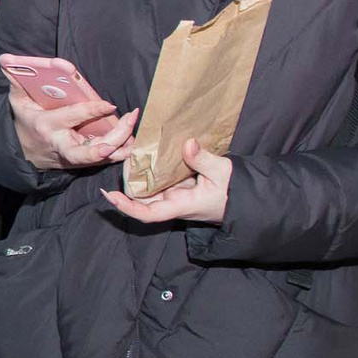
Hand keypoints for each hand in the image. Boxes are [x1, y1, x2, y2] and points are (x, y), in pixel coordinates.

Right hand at [11, 87, 138, 172]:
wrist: (23, 152)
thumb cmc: (25, 121)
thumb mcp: (17, 101)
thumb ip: (16, 80)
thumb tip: (5, 59)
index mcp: (47, 126)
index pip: (72, 118)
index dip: (92, 111)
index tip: (109, 103)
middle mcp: (61, 144)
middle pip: (87, 152)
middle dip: (109, 142)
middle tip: (126, 126)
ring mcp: (72, 157)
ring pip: (99, 158)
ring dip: (120, 148)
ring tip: (135, 135)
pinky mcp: (81, 163)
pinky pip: (103, 161)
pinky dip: (119, 153)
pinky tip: (131, 141)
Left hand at [103, 142, 231, 225]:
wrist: (247, 197)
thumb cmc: (236, 191)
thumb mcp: (223, 172)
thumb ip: (203, 159)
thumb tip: (187, 143)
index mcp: (180, 205)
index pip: (148, 214)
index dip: (127, 207)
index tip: (111, 196)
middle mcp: (173, 202)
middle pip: (141, 197)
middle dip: (128, 181)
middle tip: (122, 156)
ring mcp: (176, 194)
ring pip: (149, 186)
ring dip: (139, 172)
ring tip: (131, 150)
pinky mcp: (181, 185)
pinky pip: (161, 177)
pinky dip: (153, 166)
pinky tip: (148, 151)